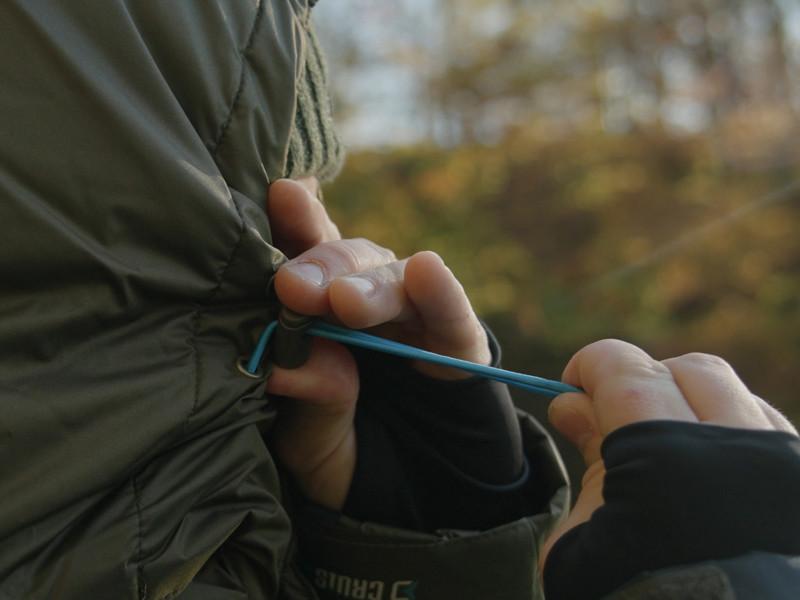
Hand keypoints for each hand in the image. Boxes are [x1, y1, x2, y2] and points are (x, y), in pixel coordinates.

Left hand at [264, 178, 489, 508]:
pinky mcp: (459, 346)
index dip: (290, 224)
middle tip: (293, 288)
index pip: (300, 257)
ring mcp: (413, 319)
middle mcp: (364, 303)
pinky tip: (428, 270)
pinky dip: (441, 294)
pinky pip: (453, 316)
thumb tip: (284, 363)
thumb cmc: (346, 458)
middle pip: (343, 261)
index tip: (277, 197)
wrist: (414, 503)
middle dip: (319, 267)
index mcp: (316, 314)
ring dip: (369, 285)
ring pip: (393, 280)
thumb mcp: (312, 444)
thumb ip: (307, 402)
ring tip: (344, 302)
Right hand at [541, 339, 796, 569]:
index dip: (590, 368)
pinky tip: (709, 476)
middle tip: (616, 423)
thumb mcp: (583, 542)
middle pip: (687, 371)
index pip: (623, 367)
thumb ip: (586, 460)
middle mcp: (738, 449)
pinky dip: (731, 437)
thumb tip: (574, 408)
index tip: (573, 391)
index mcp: (666, 457)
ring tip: (665, 453)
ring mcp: (785, 470)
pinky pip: (770, 435)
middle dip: (644, 382)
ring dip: (690, 407)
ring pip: (737, 398)